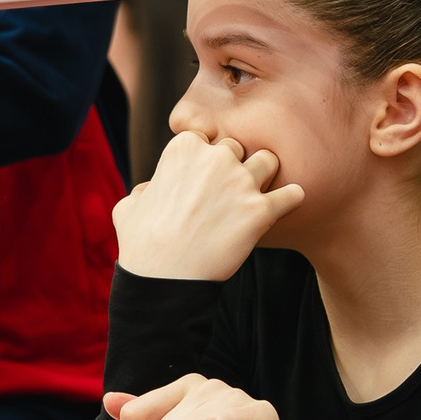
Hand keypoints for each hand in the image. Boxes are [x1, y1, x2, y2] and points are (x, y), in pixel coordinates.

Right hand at [112, 130, 304, 280]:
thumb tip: (148, 191)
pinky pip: (292, 194)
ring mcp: (241, 182)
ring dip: (266, 176)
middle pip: (239, 147)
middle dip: (236, 166)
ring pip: (269, 161)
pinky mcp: (261, 210)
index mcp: (184, 148)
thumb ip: (144, 190)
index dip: (206, 161)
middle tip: (231, 192)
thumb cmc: (142, 245)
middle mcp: (216, 157)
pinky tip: (285, 206)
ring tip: (259, 194)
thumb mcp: (128, 208)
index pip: (207, 140)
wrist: (164, 280)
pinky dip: (291, 200)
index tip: (204, 180)